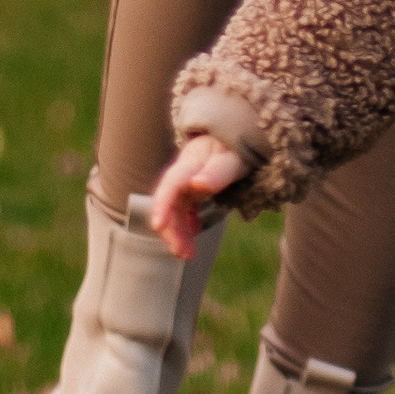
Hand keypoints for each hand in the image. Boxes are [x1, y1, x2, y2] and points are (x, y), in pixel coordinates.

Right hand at [149, 136, 248, 258]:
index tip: (157, 226)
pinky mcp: (192, 191)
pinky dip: (186, 226)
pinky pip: (184, 211)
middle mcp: (184, 173)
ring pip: (175, 211)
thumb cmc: (235, 148)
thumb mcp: (233, 159)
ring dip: (178, 233)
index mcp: (191, 162)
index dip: (162, 205)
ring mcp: (186, 183)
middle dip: (171, 229)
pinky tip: (193, 235)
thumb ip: (217, 172)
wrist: (237, 138)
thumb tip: (197, 185)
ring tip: (187, 254)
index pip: (171, 184)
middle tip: (182, 254)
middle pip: (169, 202)